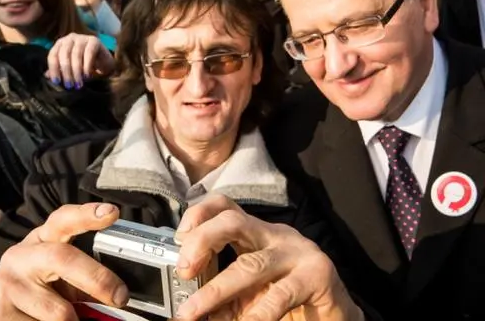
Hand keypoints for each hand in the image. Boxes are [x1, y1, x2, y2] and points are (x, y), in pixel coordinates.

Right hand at [0, 203, 126, 320]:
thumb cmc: (39, 295)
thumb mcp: (59, 280)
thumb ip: (84, 277)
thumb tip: (120, 293)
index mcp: (41, 242)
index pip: (62, 221)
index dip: (86, 215)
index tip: (111, 212)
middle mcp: (20, 256)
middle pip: (62, 257)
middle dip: (97, 278)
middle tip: (120, 297)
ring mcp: (6, 284)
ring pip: (60, 312)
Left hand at [47, 33, 114, 88]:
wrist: (102, 61)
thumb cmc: (82, 64)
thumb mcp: (69, 68)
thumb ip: (59, 70)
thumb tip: (47, 76)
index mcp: (60, 44)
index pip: (53, 55)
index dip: (53, 69)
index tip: (56, 82)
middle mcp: (69, 38)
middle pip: (64, 54)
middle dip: (66, 72)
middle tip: (69, 85)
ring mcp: (82, 38)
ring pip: (76, 54)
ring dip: (76, 71)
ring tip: (78, 83)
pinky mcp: (94, 40)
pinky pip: (88, 53)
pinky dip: (87, 66)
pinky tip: (87, 76)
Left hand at [173, 195, 363, 320]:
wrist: (336, 316)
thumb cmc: (290, 300)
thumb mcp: (249, 294)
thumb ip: (222, 297)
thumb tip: (189, 310)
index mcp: (257, 233)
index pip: (224, 206)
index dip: (197, 215)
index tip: (178, 240)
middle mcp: (277, 235)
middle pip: (232, 221)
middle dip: (201, 242)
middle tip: (183, 271)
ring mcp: (299, 252)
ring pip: (250, 265)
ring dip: (215, 291)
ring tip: (193, 312)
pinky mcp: (318, 276)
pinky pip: (280, 295)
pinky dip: (256, 313)